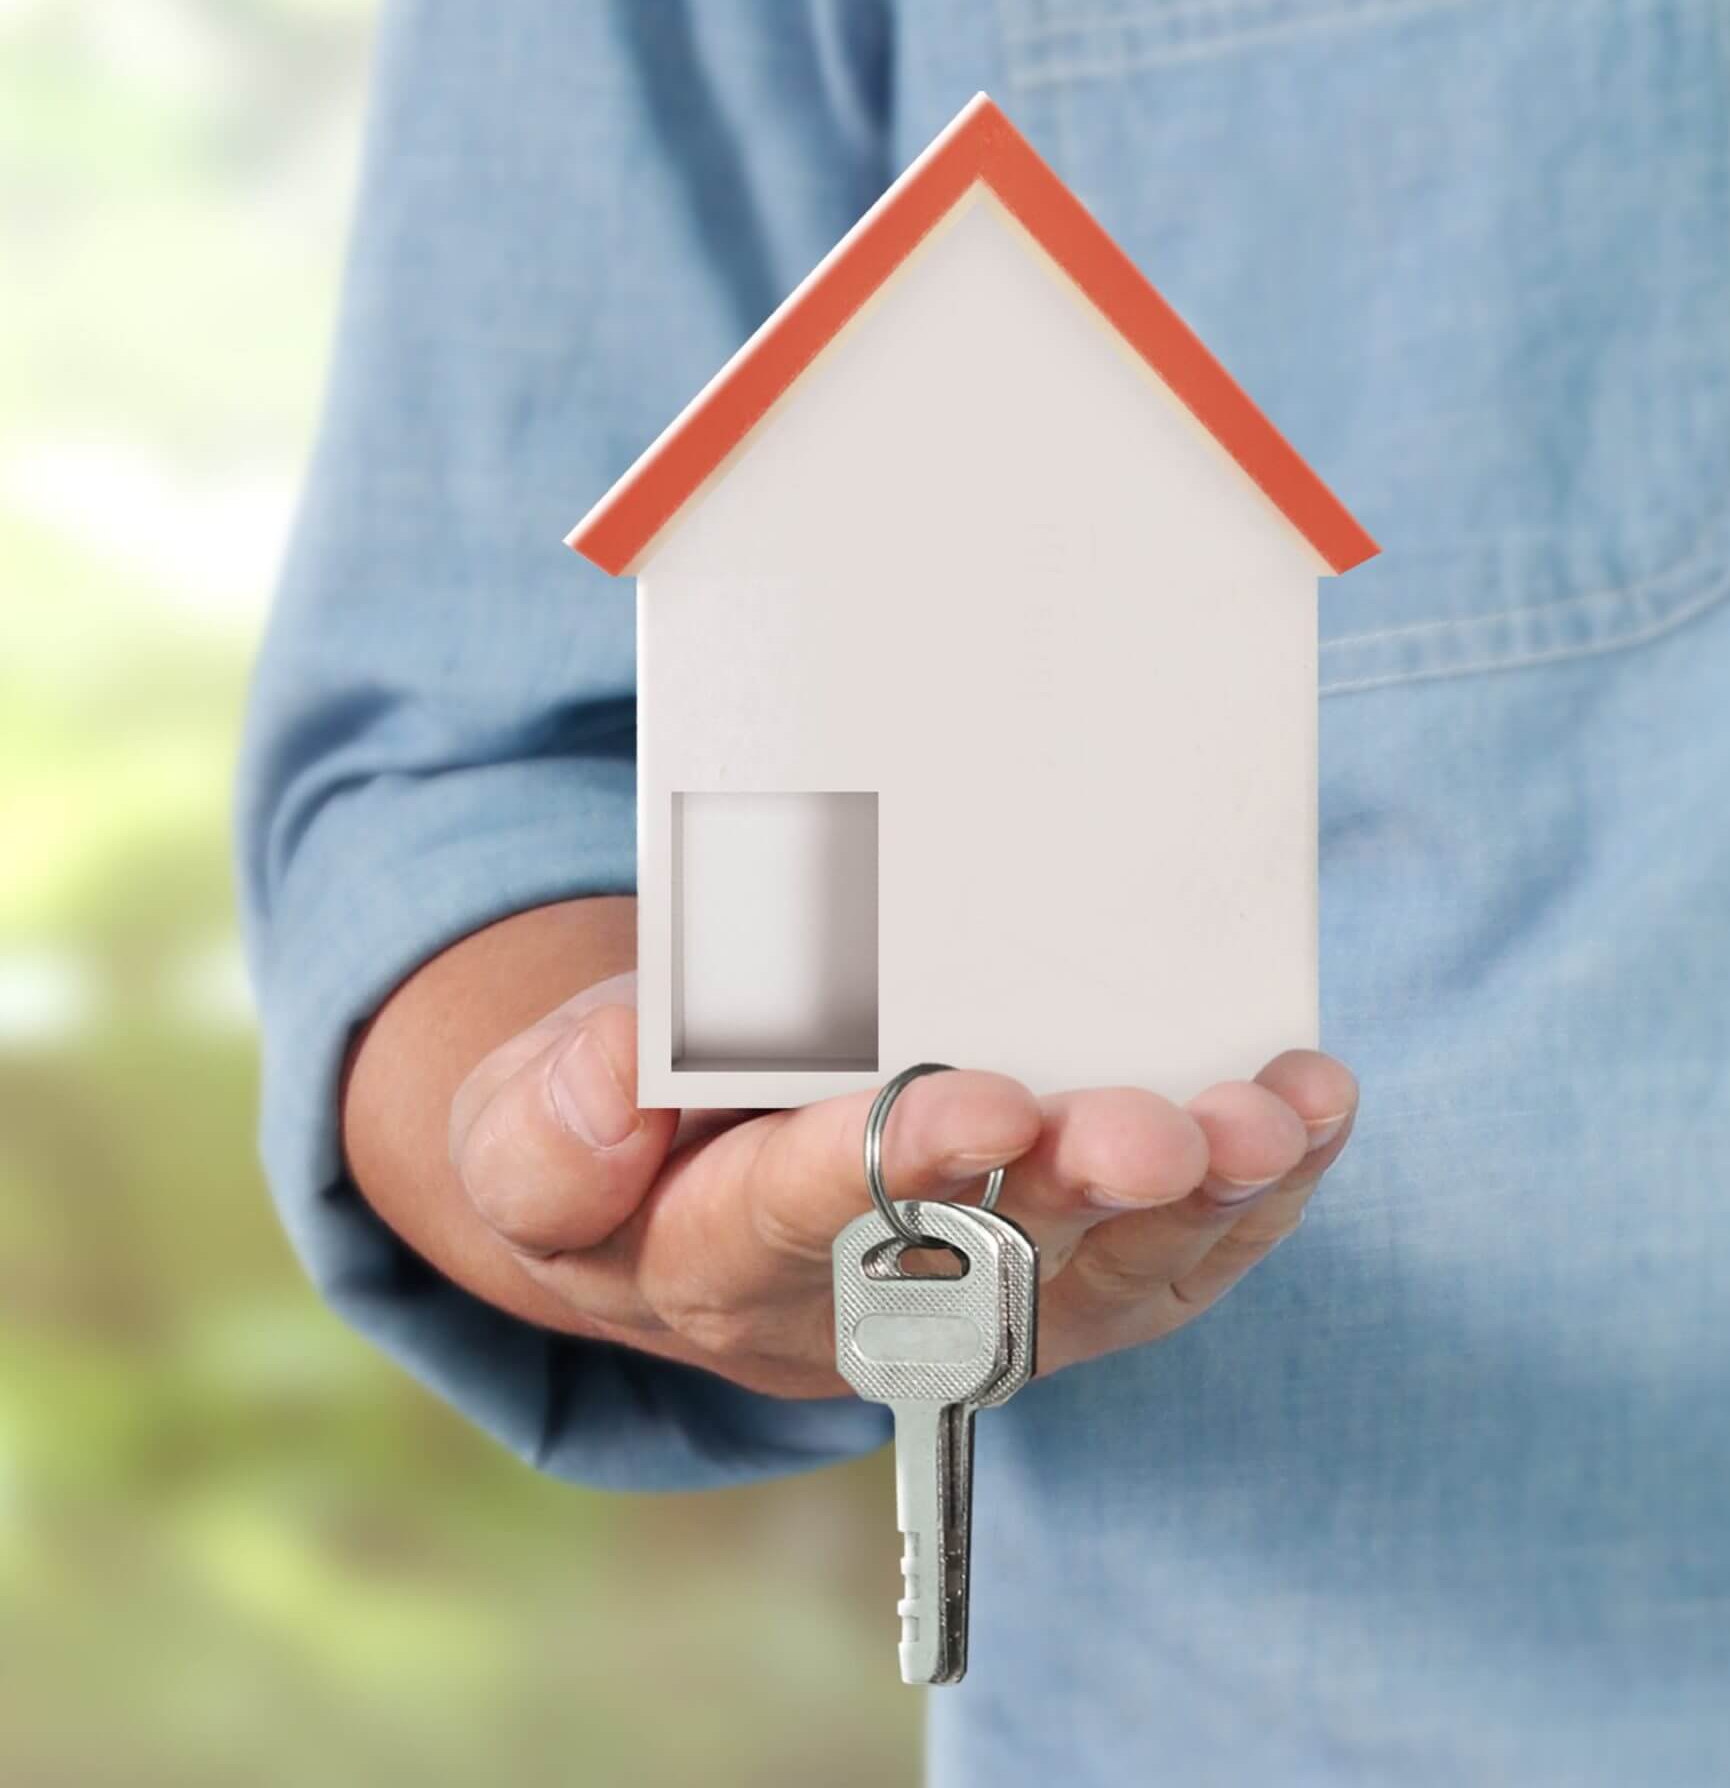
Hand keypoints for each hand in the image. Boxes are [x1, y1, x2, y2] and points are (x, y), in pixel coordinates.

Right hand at [345, 900, 1356, 1398]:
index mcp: (710, 1260)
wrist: (681, 1198)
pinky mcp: (1068, 1281)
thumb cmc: (612, 1144)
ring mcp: (984, 1302)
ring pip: (1107, 1272)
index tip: (970, 1097)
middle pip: (982, 1269)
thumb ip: (548, 1123)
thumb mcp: (521, 1129)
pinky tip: (1306, 1109)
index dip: (881, 1169)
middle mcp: (866, 1308)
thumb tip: (621, 1081)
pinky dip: (1256, 1192)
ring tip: (1269, 1117)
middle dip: (1077, 1194)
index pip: (791, 1223)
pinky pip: (1176, 1259)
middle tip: (1149, 1126)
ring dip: (1199, 1198)